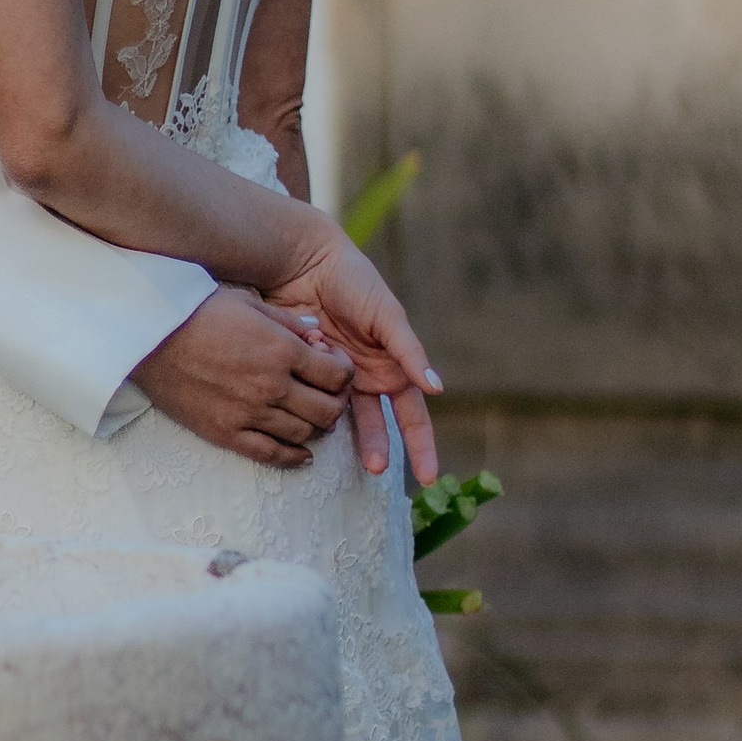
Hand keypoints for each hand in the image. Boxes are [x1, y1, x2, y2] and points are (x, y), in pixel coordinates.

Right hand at [133, 287, 353, 469]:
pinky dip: (293, 458)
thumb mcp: (250, 302)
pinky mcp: (225, 432)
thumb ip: (289, 323)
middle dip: (336, 403)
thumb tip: (318, 339)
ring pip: (304, 434)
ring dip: (315, 427)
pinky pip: (271, 454)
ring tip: (309, 415)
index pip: (338, 375)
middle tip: (327, 395)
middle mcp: (271, 386)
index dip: (345, 374)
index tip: (336, 369)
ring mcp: (248, 413)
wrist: (148, 334)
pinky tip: (302, 454)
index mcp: (281, 350)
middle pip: (328, 410)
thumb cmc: (198, 310)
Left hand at [262, 218, 441, 483]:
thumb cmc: (354, 282)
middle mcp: (367, 377)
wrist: (304, 263)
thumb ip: (409, 352)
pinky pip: (317, 402)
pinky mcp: (308, 375)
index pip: (412, 414)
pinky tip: (318, 421)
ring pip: (347, 421)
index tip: (429, 476)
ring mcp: (337, 379)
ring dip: (355, 441)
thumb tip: (437, 389)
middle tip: (378, 470)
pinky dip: (319, 409)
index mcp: (393, 366)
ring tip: (360, 460)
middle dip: (382, 448)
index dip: (421, 444)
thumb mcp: (387, 315)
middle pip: (379, 425)